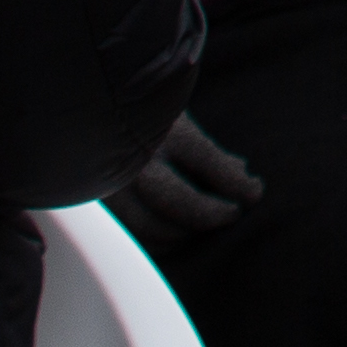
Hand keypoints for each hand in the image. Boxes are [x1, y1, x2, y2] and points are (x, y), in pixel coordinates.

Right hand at [107, 114, 265, 252]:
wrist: (91, 105)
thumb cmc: (144, 108)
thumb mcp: (180, 115)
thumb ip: (209, 148)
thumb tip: (242, 174)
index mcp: (162, 129)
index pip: (210, 162)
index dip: (239, 185)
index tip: (254, 192)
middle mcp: (136, 159)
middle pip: (181, 202)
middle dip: (213, 214)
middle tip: (234, 212)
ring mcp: (113, 184)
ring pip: (154, 229)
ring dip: (188, 233)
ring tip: (208, 224)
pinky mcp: (100, 204)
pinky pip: (133, 236)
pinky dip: (161, 241)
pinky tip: (181, 232)